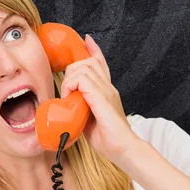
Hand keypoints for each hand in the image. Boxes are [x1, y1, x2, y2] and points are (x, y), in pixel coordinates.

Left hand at [60, 34, 140, 162]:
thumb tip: (68, 108)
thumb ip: (82, 109)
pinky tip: (69, 98)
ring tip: (67, 96)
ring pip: (83, 67)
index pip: (101, 63)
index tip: (87, 40)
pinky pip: (82, 80)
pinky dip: (71, 86)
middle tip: (66, 89)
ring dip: (70, 79)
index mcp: (107, 91)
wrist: (123, 148)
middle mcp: (108, 87)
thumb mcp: (91, 119)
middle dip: (71, 70)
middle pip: (88, 62)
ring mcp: (106, 91)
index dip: (93, 50)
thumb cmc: (108, 139)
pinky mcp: (101, 97)